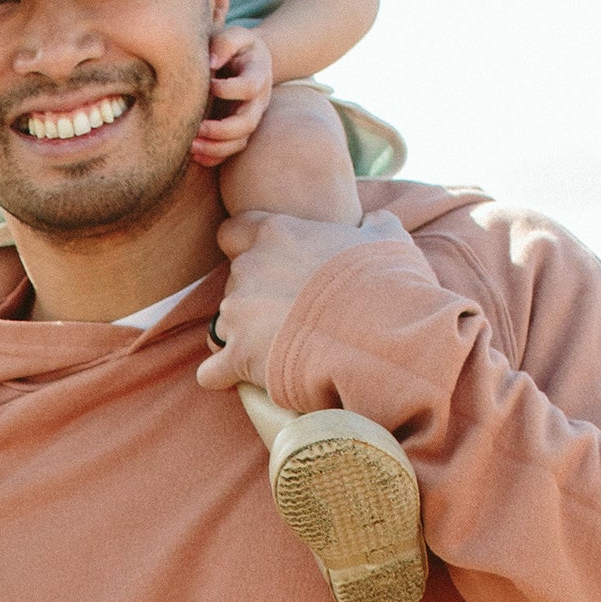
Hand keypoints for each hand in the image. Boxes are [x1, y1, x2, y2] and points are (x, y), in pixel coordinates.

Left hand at [190, 29, 272, 169]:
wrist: (243, 59)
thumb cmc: (234, 45)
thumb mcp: (234, 35)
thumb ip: (225, 42)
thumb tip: (211, 63)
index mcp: (258, 74)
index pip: (250, 87)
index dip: (229, 90)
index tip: (208, 84)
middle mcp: (258, 100)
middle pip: (248, 122)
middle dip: (222, 130)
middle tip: (197, 129)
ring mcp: (250, 117)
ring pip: (240, 141)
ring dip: (216, 147)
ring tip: (192, 147)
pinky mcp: (238, 130)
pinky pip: (231, 150)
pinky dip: (215, 156)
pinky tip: (196, 155)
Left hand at [196, 206, 407, 395]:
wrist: (380, 333)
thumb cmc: (385, 282)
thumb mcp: (387, 241)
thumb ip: (375, 225)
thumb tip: (377, 221)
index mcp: (277, 234)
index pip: (233, 232)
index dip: (247, 248)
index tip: (271, 265)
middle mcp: (248, 268)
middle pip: (234, 282)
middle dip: (255, 298)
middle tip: (291, 316)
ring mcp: (238, 313)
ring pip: (225, 324)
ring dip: (246, 337)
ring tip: (282, 351)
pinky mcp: (238, 356)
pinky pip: (212, 371)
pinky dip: (223, 376)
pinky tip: (242, 380)